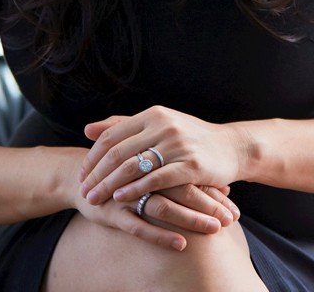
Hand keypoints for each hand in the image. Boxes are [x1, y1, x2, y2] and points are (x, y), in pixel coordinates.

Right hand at [70, 179, 240, 250]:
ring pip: (164, 207)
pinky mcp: (114, 212)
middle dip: (208, 204)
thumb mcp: (153, 165)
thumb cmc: (126, 171)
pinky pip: (140, 226)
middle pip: (181, 187)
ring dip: (190, 218)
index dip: (211, 187)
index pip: (189, 172)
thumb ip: (187, 174)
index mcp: (154, 157)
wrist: (80, 174)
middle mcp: (143, 173)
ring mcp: (128, 193)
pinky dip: (161, 235)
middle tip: (231, 218)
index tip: (233, 202)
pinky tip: (180, 244)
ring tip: (214, 229)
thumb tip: (225, 184)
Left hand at [77, 107, 244, 206]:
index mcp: (153, 114)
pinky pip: (156, 179)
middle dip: (97, 173)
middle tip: (82, 191)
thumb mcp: (158, 125)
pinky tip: (121, 199)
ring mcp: (177, 145)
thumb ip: (124, 126)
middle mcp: (163, 126)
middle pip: (118, 151)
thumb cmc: (191, 138)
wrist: (231, 147)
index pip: (112, 135)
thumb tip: (87, 129)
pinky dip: (135, 190)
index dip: (93, 156)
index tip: (82, 174)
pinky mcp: (190, 165)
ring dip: (109, 185)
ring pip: (133, 166)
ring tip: (95, 199)